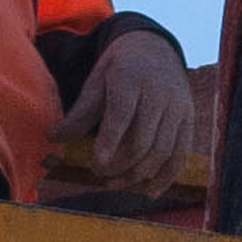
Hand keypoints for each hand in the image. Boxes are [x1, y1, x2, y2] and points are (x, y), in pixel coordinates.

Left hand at [54, 29, 202, 194]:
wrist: (155, 49)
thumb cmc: (119, 69)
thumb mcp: (97, 81)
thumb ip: (81, 112)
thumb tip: (53, 138)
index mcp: (132, 78)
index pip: (122, 113)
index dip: (110, 140)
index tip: (97, 164)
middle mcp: (160, 93)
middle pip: (144, 138)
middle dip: (121, 163)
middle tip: (99, 174)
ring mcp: (178, 108)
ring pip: (162, 150)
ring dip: (138, 174)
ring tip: (114, 184)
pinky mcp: (188, 120)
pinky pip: (181, 154)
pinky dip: (167, 176)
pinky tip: (149, 192)